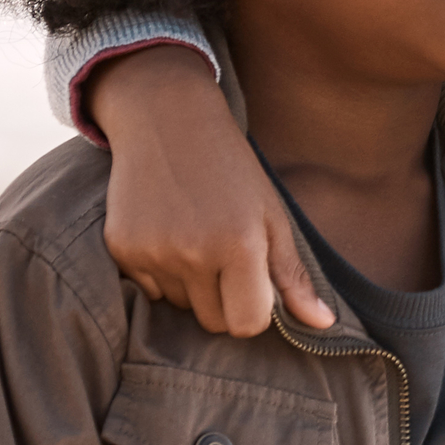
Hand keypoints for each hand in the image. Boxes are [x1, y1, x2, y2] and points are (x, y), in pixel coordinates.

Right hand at [89, 46, 332, 335]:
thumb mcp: (272, 216)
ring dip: (191, 286)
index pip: (247, 325)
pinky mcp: (121, 248)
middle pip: (212, 321)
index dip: (253, 310)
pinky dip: (160, 273)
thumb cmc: (231, 169)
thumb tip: (323, 325)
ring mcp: (152, 252)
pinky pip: (146, 289)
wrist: (167, 119)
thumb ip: (292, 276)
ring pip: (178, 306)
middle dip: (223, 301)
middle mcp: (193, 253)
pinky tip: (168, 232)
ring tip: (195, 236)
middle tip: (224, 256)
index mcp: (240, 245)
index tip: (253, 285)